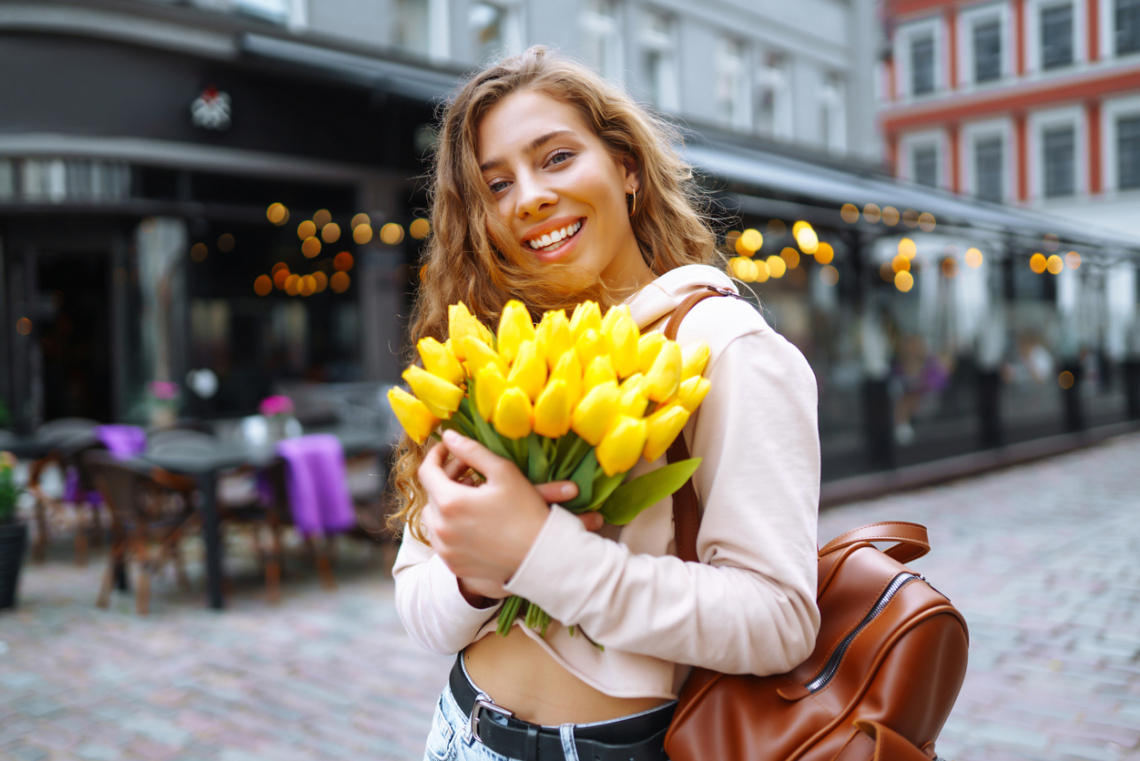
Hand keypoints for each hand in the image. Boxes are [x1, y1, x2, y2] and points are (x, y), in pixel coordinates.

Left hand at [420, 430, 602, 591]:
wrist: (542, 556)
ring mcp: (445, 549)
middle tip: (471, 472)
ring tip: (472, 496)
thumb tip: (448, 436)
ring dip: (446, 503)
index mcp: (449, 502)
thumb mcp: (503, 472)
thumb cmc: (526, 511)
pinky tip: (473, 520)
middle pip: (431, 494)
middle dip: (447, 478)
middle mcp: (440, 528)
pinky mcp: (453, 564)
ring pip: (434, 517)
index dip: (436, 455)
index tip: (449, 448)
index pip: (427, 471)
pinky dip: (451, 526)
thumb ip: (472, 450)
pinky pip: (442, 539)